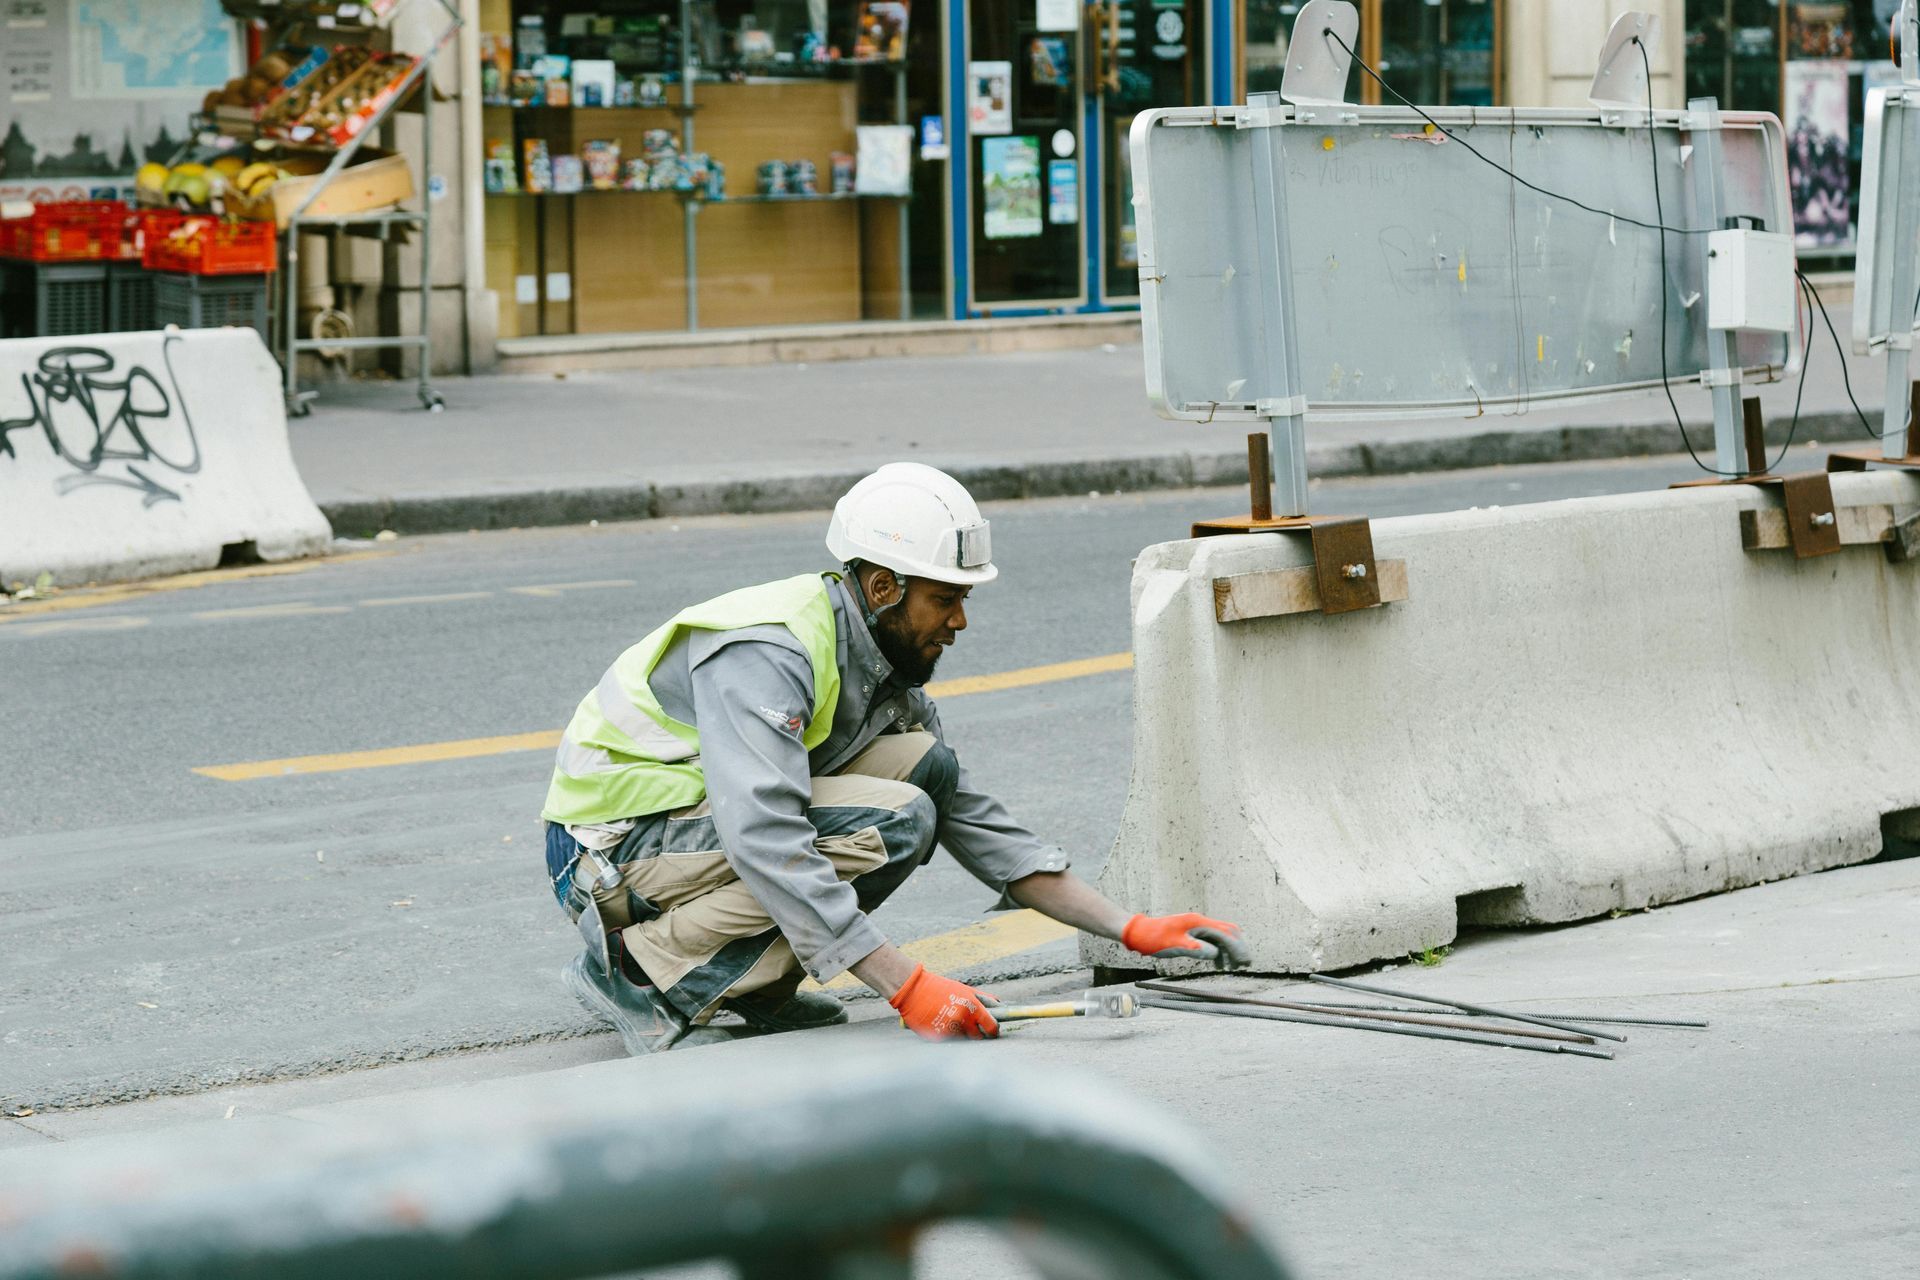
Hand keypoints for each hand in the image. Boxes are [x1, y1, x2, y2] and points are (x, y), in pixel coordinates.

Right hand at [888, 963, 1000, 1039]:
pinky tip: (939, 1024)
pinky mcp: (937, 1037)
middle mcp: (963, 1020)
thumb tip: (1001, 1005)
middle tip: (971, 1028)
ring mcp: (949, 1030)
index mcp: (972, 1007)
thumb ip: (983, 999)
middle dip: (977, 1034)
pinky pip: (947, 1041)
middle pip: (978, 1037)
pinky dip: (946, 1035)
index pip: (991, 1026)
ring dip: (960, 1034)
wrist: (913, 990)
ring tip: (951, 1022)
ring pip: (962, 1040)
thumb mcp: (964, 989)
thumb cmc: (940, 987)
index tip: (993, 1032)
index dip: (994, 1031)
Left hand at [1122, 912, 1250, 969]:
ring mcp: (1196, 926)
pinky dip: (1218, 951)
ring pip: (1220, 936)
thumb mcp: (1174, 945)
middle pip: (1227, 932)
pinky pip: (1211, 940)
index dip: (1237, 948)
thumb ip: (1195, 949)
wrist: (1139, 932)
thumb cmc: (1154, 938)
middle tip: (1244, 964)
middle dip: (1238, 947)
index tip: (1245, 962)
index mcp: (1198, 923)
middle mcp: (1199, 922)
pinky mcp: (1191, 932)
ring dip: (1229, 951)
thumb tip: (1215, 953)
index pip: (1225, 933)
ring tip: (1233, 967)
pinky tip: (1218, 963)